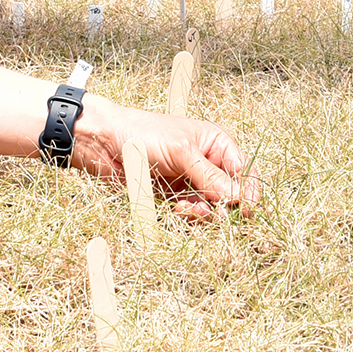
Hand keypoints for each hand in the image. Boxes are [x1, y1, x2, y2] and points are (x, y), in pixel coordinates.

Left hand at [80, 101, 262, 217]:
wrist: (104, 144)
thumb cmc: (143, 134)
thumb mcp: (181, 152)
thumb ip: (210, 177)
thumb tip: (239, 197)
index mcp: (216, 144)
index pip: (244, 171)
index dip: (248, 191)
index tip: (246, 210)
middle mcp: (208, 163)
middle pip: (231, 194)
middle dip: (224, 206)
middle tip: (215, 215)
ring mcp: (190, 182)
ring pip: (212, 208)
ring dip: (203, 214)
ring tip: (186, 209)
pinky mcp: (174, 197)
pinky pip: (192, 214)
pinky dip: (188, 216)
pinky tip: (176, 210)